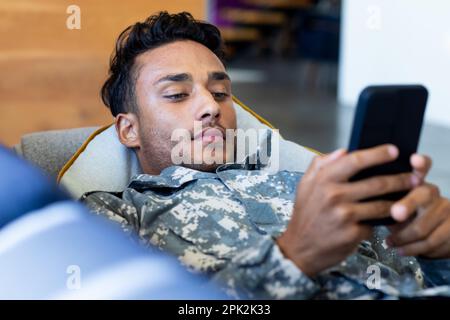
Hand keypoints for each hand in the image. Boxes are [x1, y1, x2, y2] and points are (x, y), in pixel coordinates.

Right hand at [277, 144, 417, 276]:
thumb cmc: (305, 214)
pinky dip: (378, 223)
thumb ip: (320, 164)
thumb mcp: (305, 185)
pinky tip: (380, 221)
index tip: (393, 151)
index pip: (355, 160)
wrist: (300, 248)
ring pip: (381, 205)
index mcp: (324, 180)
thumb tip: (343, 151)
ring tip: (404, 199)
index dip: (377, 154)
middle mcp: (334, 196)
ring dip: (397, 202)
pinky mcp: (353, 233)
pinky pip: (374, 224)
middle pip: (377, 183)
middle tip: (412, 178)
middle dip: (399, 180)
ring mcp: (344, 216)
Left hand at [387, 154, 449, 258]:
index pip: (422, 167)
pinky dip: (410, 248)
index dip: (420, 163)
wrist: (426, 236)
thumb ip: (378, 192)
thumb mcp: (390, 202)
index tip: (414, 159)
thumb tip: (358, 185)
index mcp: (416, 182)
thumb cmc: (401, 215)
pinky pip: (429, 242)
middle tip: (395, 213)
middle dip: (407, 205)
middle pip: (423, 195)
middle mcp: (432, 193)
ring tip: (390, 241)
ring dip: (403, 237)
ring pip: (423, 226)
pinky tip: (400, 249)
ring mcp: (444, 211)